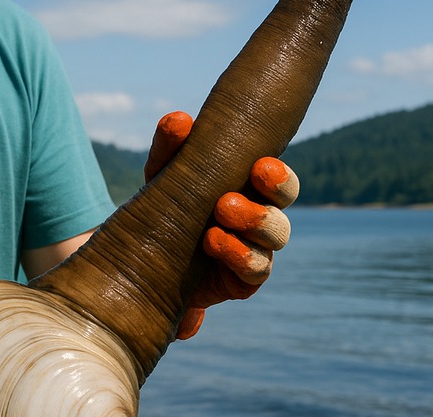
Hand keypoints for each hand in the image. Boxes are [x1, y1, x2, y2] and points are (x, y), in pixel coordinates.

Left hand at [143, 111, 297, 338]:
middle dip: (275, 191)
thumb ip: (170, 150)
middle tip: (251, 178)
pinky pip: (257, 270)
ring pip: (277, 236)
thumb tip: (180, 120)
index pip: (279, 179)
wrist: (147, 265)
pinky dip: (240, 255)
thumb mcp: (162, 177)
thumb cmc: (167, 210)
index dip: (278, 174)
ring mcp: (257, 251)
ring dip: (254, 221)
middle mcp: (261, 219)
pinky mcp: (245, 281)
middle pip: (285, 204)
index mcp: (250, 189)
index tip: (261, 165)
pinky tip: (213, 241)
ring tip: (220, 211)